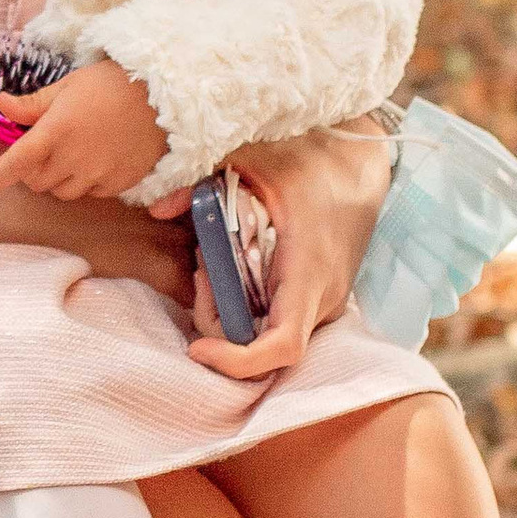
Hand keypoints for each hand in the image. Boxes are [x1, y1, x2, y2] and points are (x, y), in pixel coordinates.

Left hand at [0, 59, 169, 203]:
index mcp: (56, 130)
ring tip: (77, 149)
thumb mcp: (68, 86)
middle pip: (37, 183)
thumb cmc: (110, 83)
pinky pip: (91, 193)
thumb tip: (2, 105)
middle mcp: (74, 158)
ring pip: (62, 192)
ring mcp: (98, 174)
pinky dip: (86, 181)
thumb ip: (33, 104)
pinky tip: (99, 157)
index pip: (15, 162)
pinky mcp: (119, 184)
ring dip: (59, 178)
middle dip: (34, 169)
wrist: (163, 94)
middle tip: (49, 145)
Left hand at [170, 115, 394, 382]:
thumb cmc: (310, 157)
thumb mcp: (251, 160)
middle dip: (218, 324)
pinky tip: (231, 267)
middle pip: (263, 349)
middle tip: (199, 273)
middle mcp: (322, 298)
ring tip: (211, 263)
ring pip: (268, 337)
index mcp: (309, 271)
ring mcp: (324, 302)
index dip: (237, 360)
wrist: (359, 161)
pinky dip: (246, 306)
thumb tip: (157, 208)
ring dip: (229, 314)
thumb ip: (200, 184)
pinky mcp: (319, 297)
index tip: (197, 348)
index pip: (282, 346)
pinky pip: (278, 321)